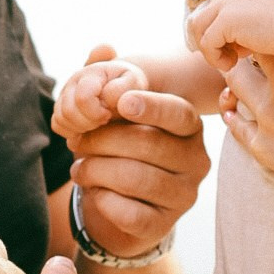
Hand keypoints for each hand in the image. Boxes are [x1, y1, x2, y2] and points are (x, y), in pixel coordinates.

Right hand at [52, 44, 149, 138]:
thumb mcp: (134, 82)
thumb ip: (122, 88)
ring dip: (80, 128)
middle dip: (88, 122)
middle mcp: (73, 82)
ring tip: (99, 124)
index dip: (96, 112)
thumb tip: (104, 99)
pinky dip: (72, 132)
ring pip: (60, 120)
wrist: (123, 84)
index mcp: (91, 74)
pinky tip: (90, 129)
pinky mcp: (61, 108)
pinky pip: (58, 126)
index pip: (82, 98)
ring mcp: (64, 94)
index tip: (110, 114)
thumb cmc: (130, 85)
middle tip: (105, 120)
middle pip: (68, 111)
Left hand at [68, 84, 208, 258]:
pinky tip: (93, 191)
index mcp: (190, 128)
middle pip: (148, 144)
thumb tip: (101, 47)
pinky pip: (129, 212)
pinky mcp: (163, 225)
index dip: (150, 105)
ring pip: (135, 178)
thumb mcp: (116, 116)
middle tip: (76, 141)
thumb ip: (107, 80)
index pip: (178, 113)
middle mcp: (196, 160)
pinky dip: (103, 199)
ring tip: (79, 167)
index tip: (119, 101)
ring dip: (95, 169)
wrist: (121, 206)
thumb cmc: (120, 150)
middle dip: (102, 140)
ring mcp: (184, 195)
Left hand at [188, 0, 273, 71]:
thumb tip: (233, 48)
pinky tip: (233, 64)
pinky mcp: (225, 20)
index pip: (215, 13)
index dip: (221, 35)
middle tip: (232, 58)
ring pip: (198, 30)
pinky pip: (206, 43)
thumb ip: (246, 30)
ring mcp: (226, 3)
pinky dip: (215, 57)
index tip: (239, 50)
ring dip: (211, 50)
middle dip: (211, 42)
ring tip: (231, 62)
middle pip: (202, 19)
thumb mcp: (266, 24)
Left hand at [219, 0, 273, 226]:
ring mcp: (273, 115)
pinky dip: (234, 106)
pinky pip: (234, 116)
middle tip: (239, 15)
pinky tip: (237, 100)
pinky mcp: (263, 147)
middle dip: (243, 23)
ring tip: (236, 59)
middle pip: (249, 34)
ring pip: (234, 74)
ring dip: (236, 66)